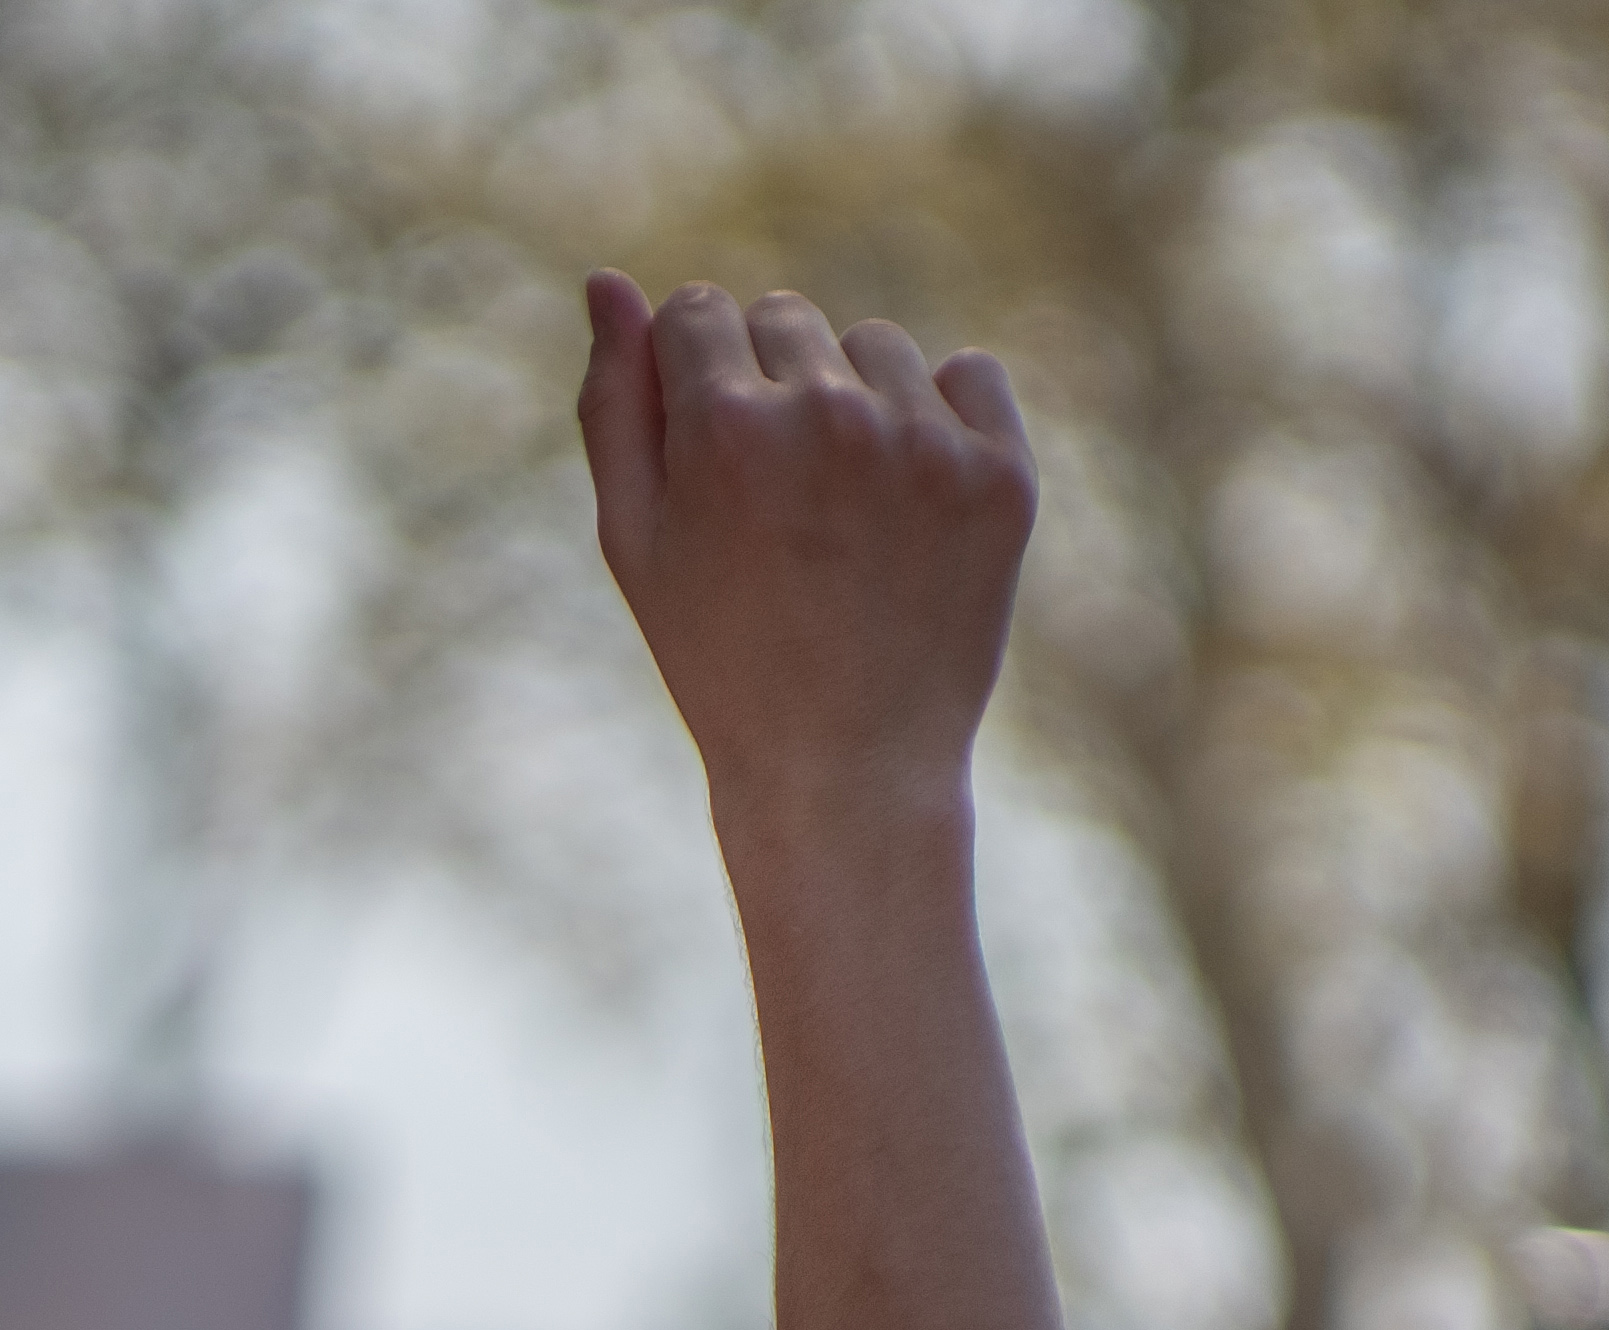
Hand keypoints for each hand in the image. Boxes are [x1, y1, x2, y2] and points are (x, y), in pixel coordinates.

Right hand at [576, 272, 1035, 811]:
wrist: (846, 769)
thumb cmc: (719, 659)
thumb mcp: (635, 541)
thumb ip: (613, 404)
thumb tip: (607, 282)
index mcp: (725, 424)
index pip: (698, 310)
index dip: (694, 381)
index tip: (710, 457)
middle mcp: (828, 415)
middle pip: (784, 317)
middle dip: (770, 384)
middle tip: (776, 503)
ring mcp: (924, 443)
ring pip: (875, 346)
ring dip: (855, 400)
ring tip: (844, 512)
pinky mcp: (1001, 474)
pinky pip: (969, 375)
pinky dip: (943, 419)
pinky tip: (912, 502)